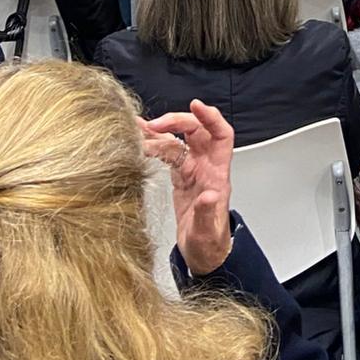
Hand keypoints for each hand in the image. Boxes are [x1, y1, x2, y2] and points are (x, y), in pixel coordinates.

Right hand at [140, 100, 234, 276]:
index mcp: (218, 174)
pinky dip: (154, 145)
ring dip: (160, 132)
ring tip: (138, 128)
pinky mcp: (180, 175)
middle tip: (153, 125)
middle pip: (196, 131)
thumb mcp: (207, 231)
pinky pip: (168, 152)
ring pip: (178, 140)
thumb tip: (210, 196)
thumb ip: (208, 213)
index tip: (195, 105)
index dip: (211, 117)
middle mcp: (206, 166)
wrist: (203, 254)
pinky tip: (140, 140)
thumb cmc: (210, 243)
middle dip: (176, 122)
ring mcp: (193, 169)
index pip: (222, 135)